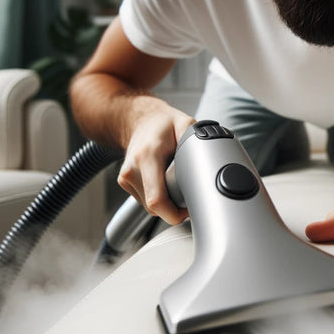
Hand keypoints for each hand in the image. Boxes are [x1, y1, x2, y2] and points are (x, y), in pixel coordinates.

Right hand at [116, 109, 194, 225]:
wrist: (141, 120)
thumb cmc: (164, 124)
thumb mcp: (186, 125)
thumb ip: (196, 143)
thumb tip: (208, 162)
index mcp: (148, 156)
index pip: (156, 199)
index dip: (174, 213)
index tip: (188, 210)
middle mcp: (133, 168)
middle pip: (154, 207)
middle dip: (174, 209)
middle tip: (189, 197)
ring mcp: (126, 177)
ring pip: (149, 207)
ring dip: (166, 204)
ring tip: (177, 186)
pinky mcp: (125, 182)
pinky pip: (144, 201)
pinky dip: (157, 198)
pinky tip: (165, 183)